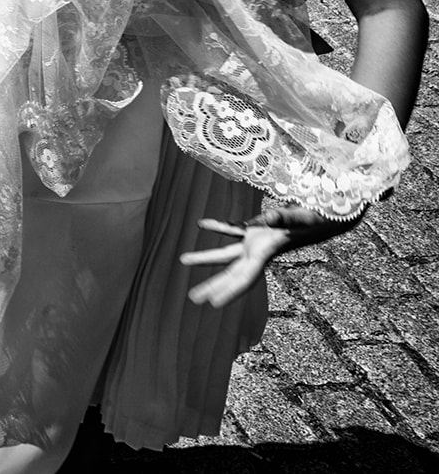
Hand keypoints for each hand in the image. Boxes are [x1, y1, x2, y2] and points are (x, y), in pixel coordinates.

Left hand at [181, 208, 361, 307]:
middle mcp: (260, 251)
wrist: (334, 213)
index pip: (245, 277)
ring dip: (206, 257)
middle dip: (213, 285)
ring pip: (227, 252)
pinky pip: (234, 230)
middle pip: (232, 272)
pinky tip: (202, 225)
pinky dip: (219, 227)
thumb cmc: (322, 216)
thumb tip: (267, 217)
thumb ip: (286, 218)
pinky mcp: (259, 228)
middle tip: (192, 298)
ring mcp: (258, 240)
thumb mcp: (305, 217)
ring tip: (183, 260)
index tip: (212, 305)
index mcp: (268, 252)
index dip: (229, 291)